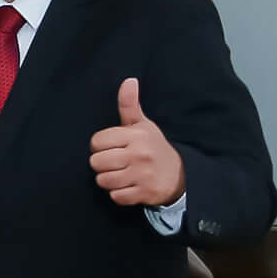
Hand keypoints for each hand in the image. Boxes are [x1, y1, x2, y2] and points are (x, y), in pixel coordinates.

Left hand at [89, 78, 184, 207]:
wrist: (180, 175)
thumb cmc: (153, 147)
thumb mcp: (143, 125)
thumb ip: (129, 105)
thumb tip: (129, 81)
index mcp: (136, 135)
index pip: (97, 141)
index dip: (100, 146)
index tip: (112, 147)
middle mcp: (139, 154)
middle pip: (96, 162)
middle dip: (102, 164)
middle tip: (116, 163)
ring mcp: (142, 175)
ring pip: (103, 180)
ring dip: (108, 180)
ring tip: (121, 174)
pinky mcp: (144, 193)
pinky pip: (115, 196)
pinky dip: (119, 194)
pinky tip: (129, 186)